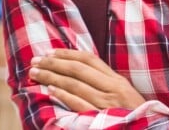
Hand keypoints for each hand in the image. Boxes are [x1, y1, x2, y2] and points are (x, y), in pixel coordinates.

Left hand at [29, 49, 145, 111]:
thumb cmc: (132, 116)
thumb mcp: (123, 96)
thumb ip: (106, 84)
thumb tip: (82, 74)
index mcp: (117, 80)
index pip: (89, 59)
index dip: (68, 54)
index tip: (50, 52)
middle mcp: (112, 87)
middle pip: (79, 69)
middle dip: (55, 63)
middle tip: (36, 60)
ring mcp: (106, 102)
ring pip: (76, 84)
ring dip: (53, 77)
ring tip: (36, 73)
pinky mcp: (101, 117)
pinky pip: (80, 103)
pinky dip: (64, 95)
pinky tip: (50, 90)